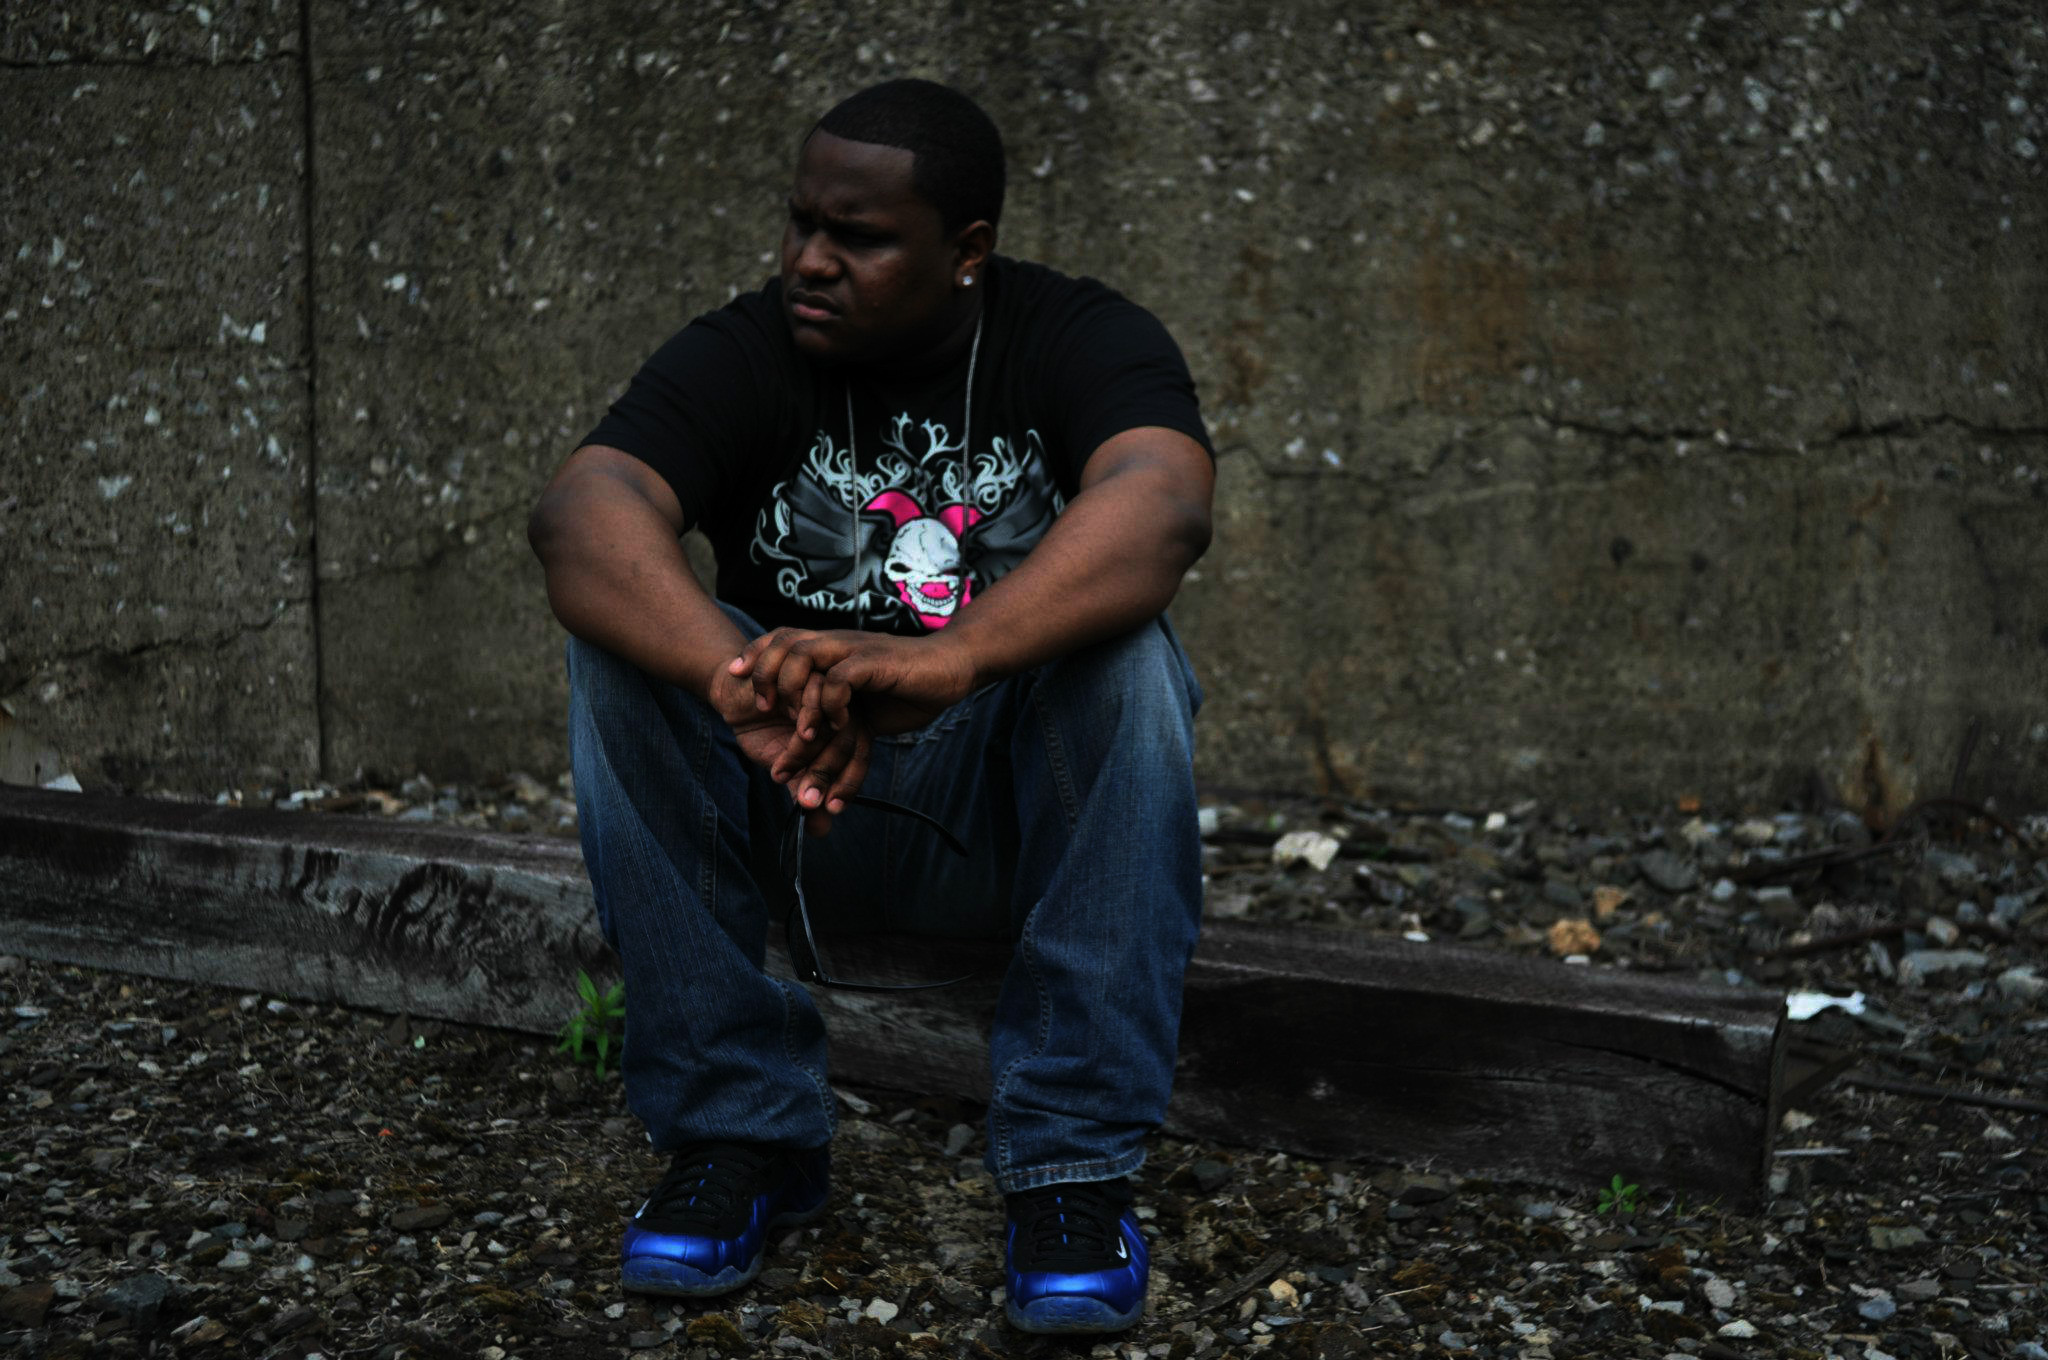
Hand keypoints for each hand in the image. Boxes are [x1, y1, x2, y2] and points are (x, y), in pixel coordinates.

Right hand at [705, 663, 871, 833]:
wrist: (735, 693)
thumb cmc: (765, 728)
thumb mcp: (785, 765)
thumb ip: (805, 791)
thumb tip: (821, 829)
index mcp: (846, 727)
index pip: (860, 757)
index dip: (848, 785)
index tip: (830, 809)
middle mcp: (842, 706)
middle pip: (847, 742)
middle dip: (824, 776)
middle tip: (804, 800)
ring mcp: (826, 686)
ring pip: (828, 722)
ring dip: (804, 754)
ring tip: (781, 773)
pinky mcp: (806, 668)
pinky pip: (809, 695)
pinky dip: (794, 722)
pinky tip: (775, 748)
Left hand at [729, 628, 977, 737]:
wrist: (952, 670)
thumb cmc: (908, 686)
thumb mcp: (862, 700)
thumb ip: (834, 710)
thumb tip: (811, 737)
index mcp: (831, 648)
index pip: (781, 637)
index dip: (755, 652)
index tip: (735, 674)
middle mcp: (838, 643)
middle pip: (784, 641)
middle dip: (764, 672)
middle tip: (763, 708)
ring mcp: (855, 650)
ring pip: (804, 655)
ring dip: (794, 691)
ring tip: (800, 726)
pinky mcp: (875, 663)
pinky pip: (838, 679)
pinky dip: (830, 704)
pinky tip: (838, 723)